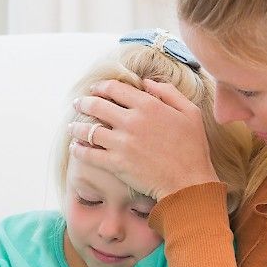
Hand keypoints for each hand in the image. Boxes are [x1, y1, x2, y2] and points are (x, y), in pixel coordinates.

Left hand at [68, 79, 219, 199]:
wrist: (188, 183)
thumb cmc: (193, 149)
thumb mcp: (190, 112)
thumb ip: (169, 93)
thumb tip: (147, 83)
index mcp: (149, 105)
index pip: (115, 89)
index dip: (101, 87)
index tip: (95, 89)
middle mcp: (132, 121)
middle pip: (97, 105)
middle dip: (83, 102)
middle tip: (77, 104)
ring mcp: (122, 143)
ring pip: (89, 129)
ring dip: (77, 126)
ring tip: (73, 127)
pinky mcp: (116, 164)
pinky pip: (89, 153)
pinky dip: (79, 149)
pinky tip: (76, 147)